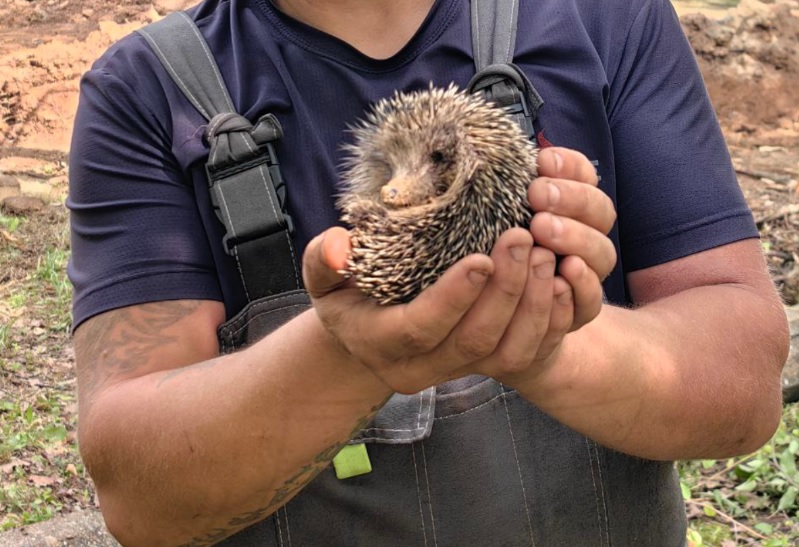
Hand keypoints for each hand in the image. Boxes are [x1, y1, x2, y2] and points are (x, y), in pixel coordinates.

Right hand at [304, 227, 546, 393]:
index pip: (419, 328)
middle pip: (472, 341)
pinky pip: (525, 355)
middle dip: (503, 292)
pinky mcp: (481, 367)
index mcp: (378, 344)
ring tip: (544, 255)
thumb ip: (322, 259)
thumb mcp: (322, 277)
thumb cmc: (346, 295)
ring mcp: (454, 371)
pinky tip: (559, 281)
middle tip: (522, 239)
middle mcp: (418, 369)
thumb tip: (338, 246)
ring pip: (505, 353)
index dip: (452, 297)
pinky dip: (547, 321)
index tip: (481, 257)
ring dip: (532, 305)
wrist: (365, 331)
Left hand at [464, 147, 616, 387]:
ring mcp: (584, 276)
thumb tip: (482, 156)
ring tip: (543, 230)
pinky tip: (563, 273)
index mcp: (568, 208)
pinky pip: (592, 302)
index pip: (584, 176)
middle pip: (601, 212)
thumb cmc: (482, 263)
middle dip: (572, 199)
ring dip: (576, 237)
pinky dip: (582, 286)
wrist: (489, 325)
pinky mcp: (575, 315)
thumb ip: (496, 196)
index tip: (542, 161)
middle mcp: (583, 239)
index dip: (571, 166)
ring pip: (602, 253)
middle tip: (537, 196)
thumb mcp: (484, 225)